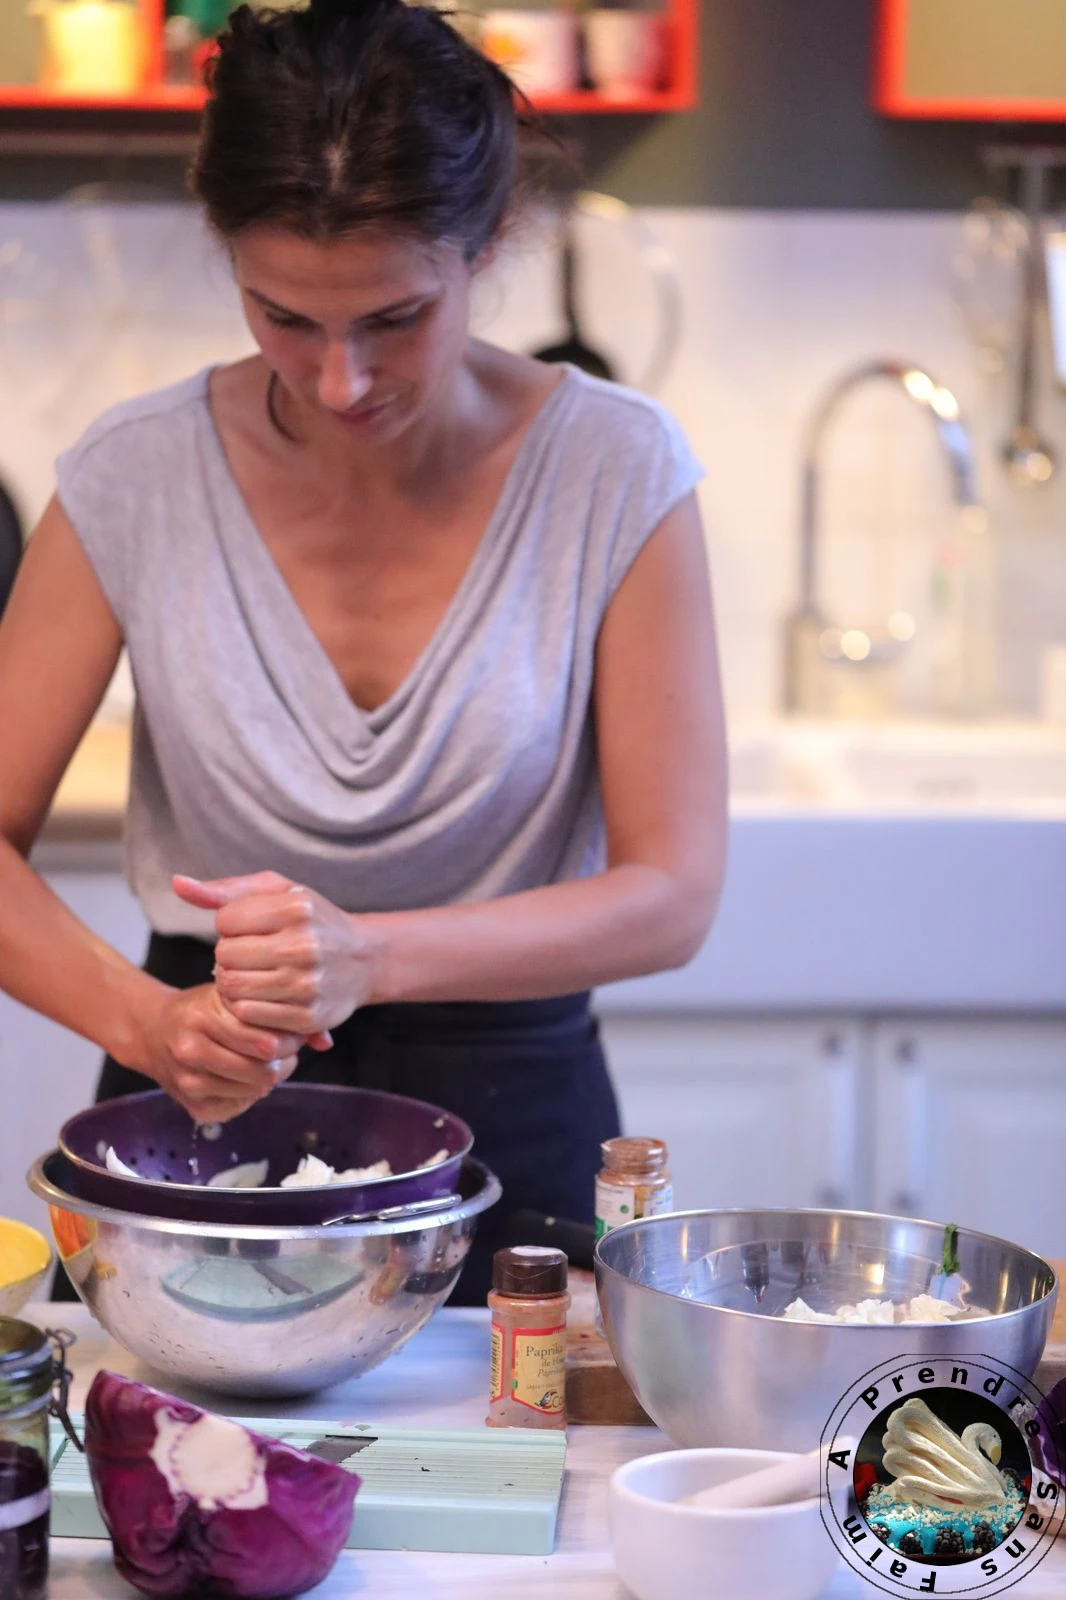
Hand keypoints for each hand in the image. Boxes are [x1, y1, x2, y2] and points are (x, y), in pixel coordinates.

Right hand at [136, 981, 304, 1124]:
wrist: (152, 1031)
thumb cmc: (201, 1009)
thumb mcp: (233, 998)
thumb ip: (280, 1014)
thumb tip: (326, 1041)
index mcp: (202, 1017)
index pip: (265, 1042)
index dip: (288, 1041)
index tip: (291, 1035)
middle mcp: (191, 1050)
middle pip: (262, 1071)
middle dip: (282, 1062)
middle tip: (284, 1052)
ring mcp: (189, 1082)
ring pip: (253, 1091)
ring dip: (269, 1079)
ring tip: (266, 1063)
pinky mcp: (192, 1107)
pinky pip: (239, 1107)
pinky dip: (250, 1093)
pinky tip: (245, 1077)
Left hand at [173, 871, 379, 1040]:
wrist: (363, 959)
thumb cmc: (312, 920)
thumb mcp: (277, 892)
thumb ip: (225, 890)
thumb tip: (177, 884)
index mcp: (297, 908)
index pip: (225, 921)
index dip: (229, 925)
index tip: (249, 928)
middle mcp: (305, 945)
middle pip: (225, 956)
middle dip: (229, 955)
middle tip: (248, 955)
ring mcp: (307, 984)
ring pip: (233, 988)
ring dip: (233, 982)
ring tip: (251, 974)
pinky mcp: (307, 1017)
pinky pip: (249, 1015)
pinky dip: (246, 1007)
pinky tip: (261, 995)